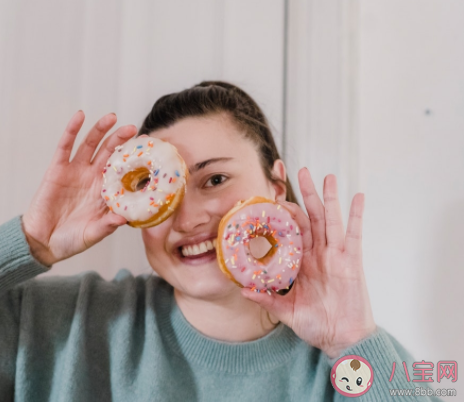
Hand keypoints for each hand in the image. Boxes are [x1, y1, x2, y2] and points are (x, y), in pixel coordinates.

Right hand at [22, 111, 136, 265]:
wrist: (42, 242)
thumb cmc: (70, 241)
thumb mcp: (92, 235)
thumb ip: (107, 226)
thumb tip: (124, 218)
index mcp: (106, 194)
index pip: (124, 172)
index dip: (135, 161)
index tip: (150, 150)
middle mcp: (93, 179)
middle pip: (109, 153)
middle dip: (121, 140)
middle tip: (133, 129)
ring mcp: (75, 172)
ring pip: (90, 145)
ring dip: (100, 130)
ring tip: (112, 117)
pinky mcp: (57, 169)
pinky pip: (65, 146)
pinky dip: (72, 130)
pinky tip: (80, 116)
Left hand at [242, 167, 375, 357]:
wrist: (341, 339)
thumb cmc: (316, 324)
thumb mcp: (286, 309)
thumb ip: (266, 297)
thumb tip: (242, 289)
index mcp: (303, 262)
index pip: (293, 230)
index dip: (285, 213)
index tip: (273, 196)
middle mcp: (319, 254)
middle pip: (312, 217)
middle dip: (306, 194)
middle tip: (300, 171)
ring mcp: (336, 256)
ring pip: (331, 220)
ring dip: (329, 198)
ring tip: (328, 176)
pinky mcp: (352, 262)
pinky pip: (355, 235)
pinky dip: (356, 216)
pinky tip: (357, 197)